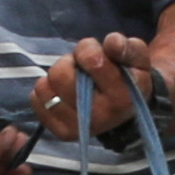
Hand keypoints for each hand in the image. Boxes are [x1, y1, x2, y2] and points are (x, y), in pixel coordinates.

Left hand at [29, 31, 160, 141]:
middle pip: (59, 73)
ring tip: (73, 80)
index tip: (95, 54)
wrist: (126, 111)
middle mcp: (99, 117)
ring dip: (55, 77)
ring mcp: (78, 128)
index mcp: (121, 97)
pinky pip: (36, 100)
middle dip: (68, 63)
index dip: (87, 50)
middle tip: (81, 68)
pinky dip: (46, 90)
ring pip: (44, 87)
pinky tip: (63, 93)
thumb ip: (129, 47)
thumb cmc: (128, 78)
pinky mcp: (61, 132)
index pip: (91, 60)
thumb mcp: (138, 59)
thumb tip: (112, 42)